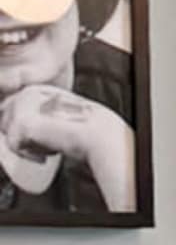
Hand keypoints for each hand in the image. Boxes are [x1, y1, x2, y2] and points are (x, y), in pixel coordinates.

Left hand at [0, 84, 132, 204]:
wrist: (97, 135)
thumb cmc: (88, 128)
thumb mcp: (58, 116)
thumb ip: (39, 116)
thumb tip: (22, 129)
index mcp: (35, 89)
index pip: (9, 108)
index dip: (19, 126)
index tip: (37, 139)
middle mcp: (26, 94)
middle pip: (5, 120)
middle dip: (21, 136)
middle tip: (44, 145)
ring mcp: (22, 108)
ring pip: (8, 134)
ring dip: (27, 145)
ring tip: (49, 148)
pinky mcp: (21, 124)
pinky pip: (13, 146)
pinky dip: (30, 155)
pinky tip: (46, 155)